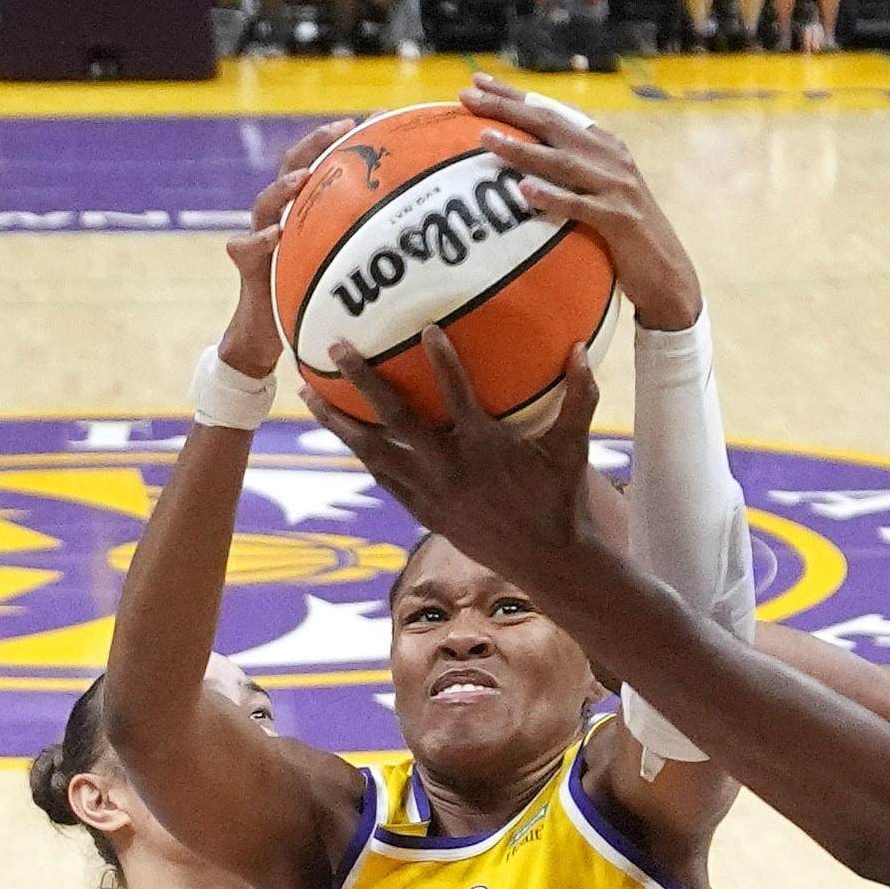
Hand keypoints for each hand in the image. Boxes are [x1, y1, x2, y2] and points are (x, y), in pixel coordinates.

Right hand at [219, 119, 355, 379]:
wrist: (269, 333)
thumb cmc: (315, 298)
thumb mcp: (348, 270)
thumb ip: (373, 250)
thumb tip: (426, 242)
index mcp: (304, 210)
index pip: (321, 163)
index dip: (342, 141)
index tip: (373, 118)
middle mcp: (279, 215)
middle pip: (291, 167)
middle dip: (314, 144)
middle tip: (340, 129)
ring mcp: (258, 235)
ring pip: (264, 202)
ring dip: (283, 187)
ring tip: (302, 179)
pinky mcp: (246, 264)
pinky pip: (247, 247)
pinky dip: (260, 239)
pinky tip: (277, 234)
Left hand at [300, 328, 601, 582]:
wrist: (544, 560)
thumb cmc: (560, 499)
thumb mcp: (572, 449)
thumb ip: (579, 398)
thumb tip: (583, 349)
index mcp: (483, 446)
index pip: (456, 395)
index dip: (442, 362)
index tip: (425, 329)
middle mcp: (448, 467)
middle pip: (395, 418)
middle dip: (363, 381)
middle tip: (337, 348)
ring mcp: (429, 491)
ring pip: (373, 451)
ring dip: (337, 421)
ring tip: (306, 393)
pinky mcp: (422, 511)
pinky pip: (383, 477)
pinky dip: (361, 454)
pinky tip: (342, 437)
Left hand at [459, 74, 703, 331]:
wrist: (668, 274)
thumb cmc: (625, 236)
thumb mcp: (601, 192)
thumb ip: (573, 170)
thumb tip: (524, 159)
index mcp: (606, 147)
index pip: (555, 112)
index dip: (516, 96)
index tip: (479, 83)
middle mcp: (612, 159)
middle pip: (553, 125)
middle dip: (508, 108)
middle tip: (468, 96)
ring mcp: (617, 188)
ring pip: (562, 162)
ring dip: (522, 150)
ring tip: (486, 138)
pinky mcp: (620, 221)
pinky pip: (580, 206)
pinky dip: (552, 197)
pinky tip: (525, 191)